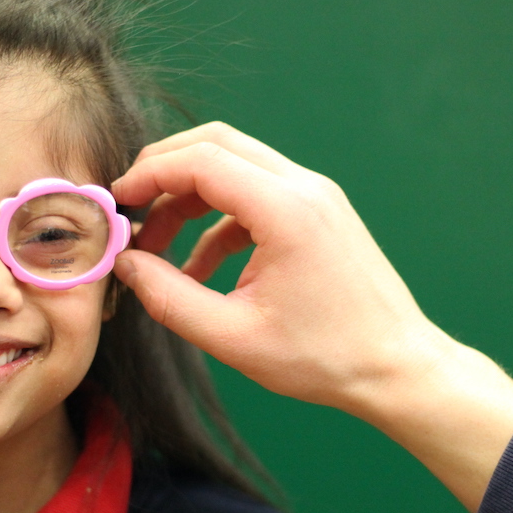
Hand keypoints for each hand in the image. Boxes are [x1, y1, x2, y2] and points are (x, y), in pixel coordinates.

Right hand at [112, 123, 512, 509]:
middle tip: (129, 209)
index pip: (201, 161)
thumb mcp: (232, 337)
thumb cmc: (323, 358)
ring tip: (155, 250)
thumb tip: (126, 265)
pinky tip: (197, 270)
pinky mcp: (317, 213)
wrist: (396, 367)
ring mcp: (315, 196)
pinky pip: (253, 198)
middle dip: (163, 171)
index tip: (116, 202)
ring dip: (188, 198)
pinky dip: (216, 222)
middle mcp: (304, 188)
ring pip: (234, 167)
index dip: (149, 174)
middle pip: (216, 145)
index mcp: (286, 210)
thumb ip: (168, 297)